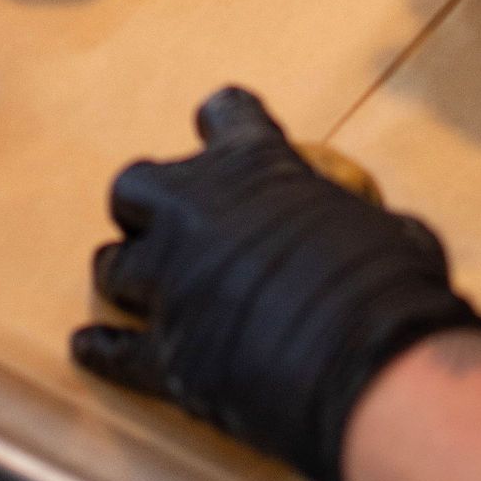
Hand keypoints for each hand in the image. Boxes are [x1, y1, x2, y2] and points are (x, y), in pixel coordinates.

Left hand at [72, 87, 480, 480]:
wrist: (370, 366)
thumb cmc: (393, 288)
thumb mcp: (385, 228)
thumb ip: (352, 221)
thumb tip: (381, 238)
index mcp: (258, 167)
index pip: (225, 114)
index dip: (223, 124)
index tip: (217, 130)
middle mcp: (197, 212)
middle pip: (135, 187)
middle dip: (148, 207)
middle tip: (169, 228)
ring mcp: (170, 281)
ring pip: (112, 266)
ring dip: (128, 277)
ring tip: (142, 291)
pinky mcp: (161, 353)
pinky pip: (112, 350)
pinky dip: (101, 351)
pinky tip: (88, 349)